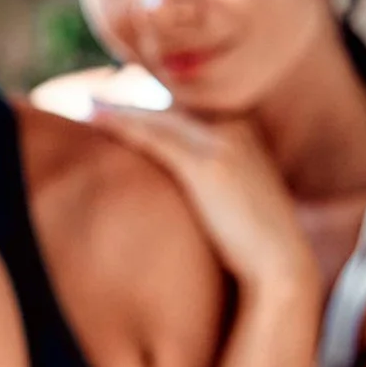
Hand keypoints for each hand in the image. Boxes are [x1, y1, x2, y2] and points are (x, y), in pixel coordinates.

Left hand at [80, 102, 315, 295]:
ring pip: (159, 118)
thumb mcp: (232, 197)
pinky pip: (155, 137)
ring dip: (118, 110)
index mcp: (243, 130)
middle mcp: (235, 128)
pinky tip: (92, 119)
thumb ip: (209, 177)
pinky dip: (122, 124)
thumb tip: (177, 178)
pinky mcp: (208, 165)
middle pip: (170, 108)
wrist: (280, 267)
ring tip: (86, 107)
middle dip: (131, 105)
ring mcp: (223, 143)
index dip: (150, 107)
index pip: (186, 107)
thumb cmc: (251, 242)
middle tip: (91, 99)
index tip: (115, 105)